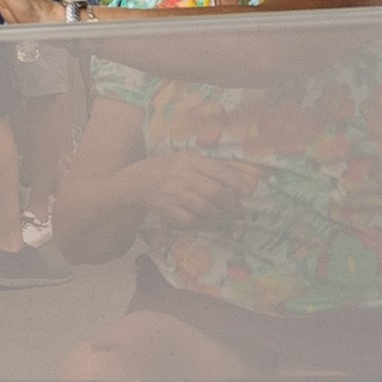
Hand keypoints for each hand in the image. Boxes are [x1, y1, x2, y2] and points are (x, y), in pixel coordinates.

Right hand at [117, 152, 253, 227]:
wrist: (134, 181)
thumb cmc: (165, 167)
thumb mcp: (185, 158)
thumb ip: (207, 167)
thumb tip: (237, 182)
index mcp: (189, 159)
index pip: (218, 170)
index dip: (236, 182)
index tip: (248, 192)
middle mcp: (181, 175)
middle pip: (214, 192)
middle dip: (231, 204)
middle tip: (239, 210)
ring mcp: (173, 194)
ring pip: (205, 208)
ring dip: (221, 216)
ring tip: (228, 217)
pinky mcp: (166, 210)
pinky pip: (191, 220)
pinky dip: (205, 223)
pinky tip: (211, 222)